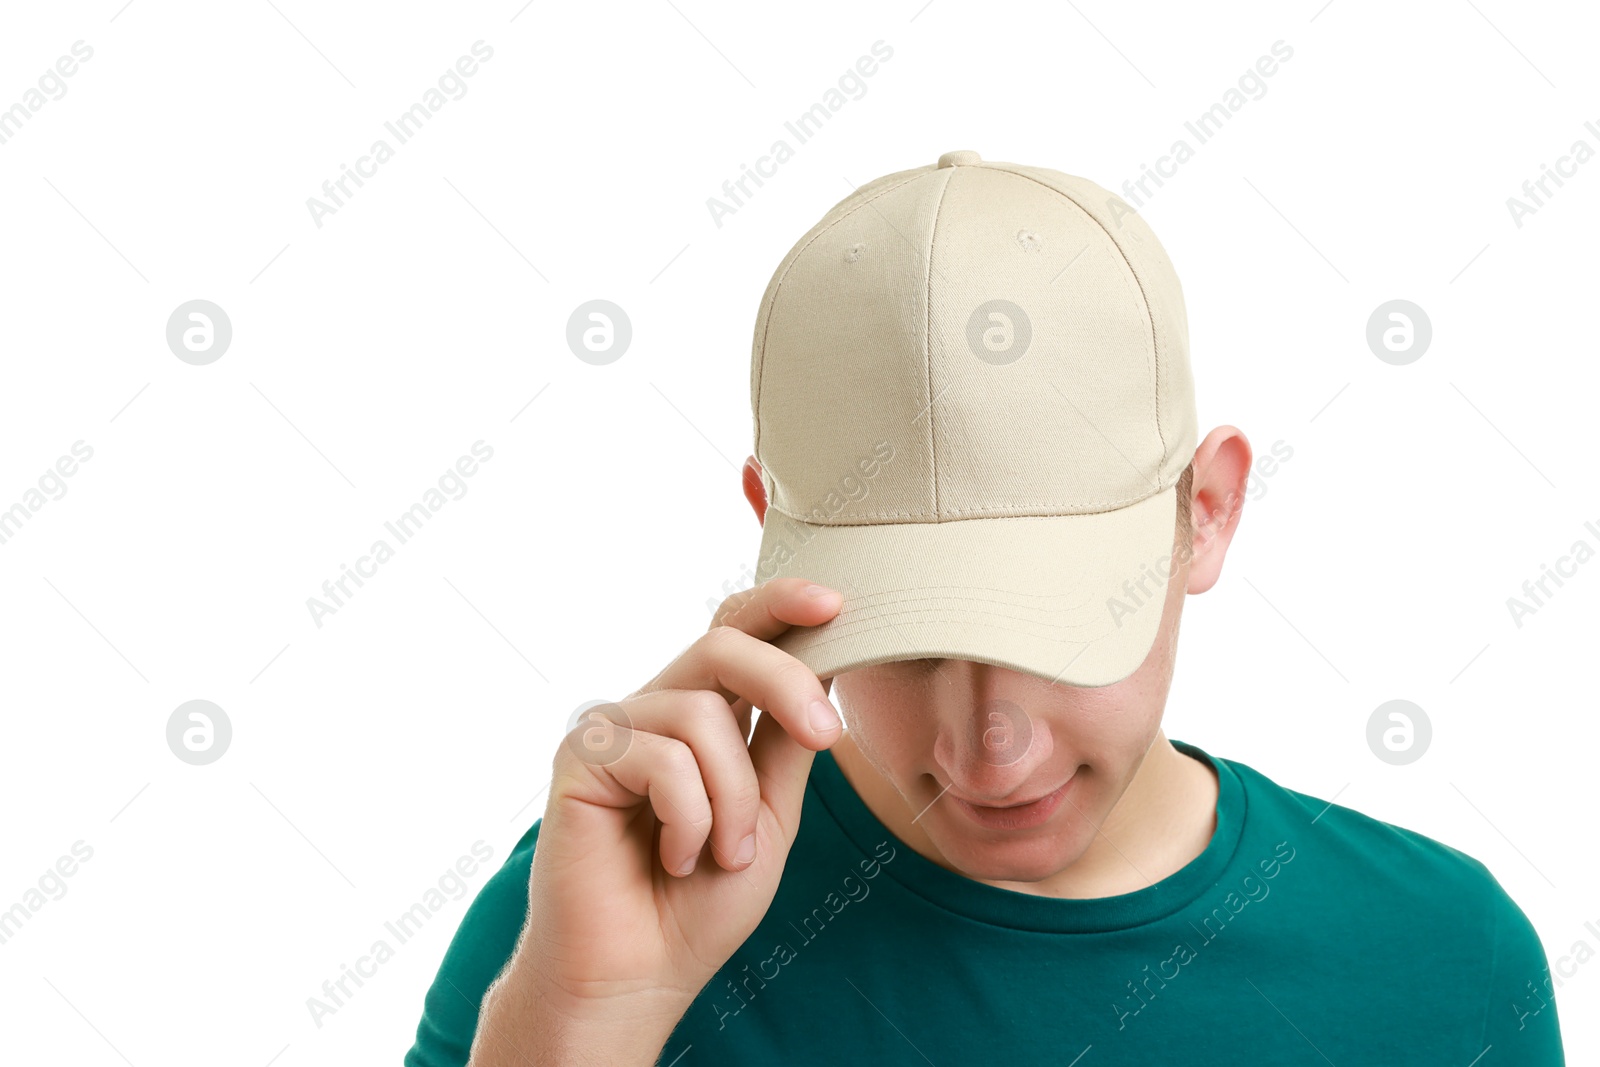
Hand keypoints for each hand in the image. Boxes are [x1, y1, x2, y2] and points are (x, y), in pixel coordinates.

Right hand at [521, 577, 843, 1025]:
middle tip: (826, 737)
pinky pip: (663, 760)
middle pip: (725, 646)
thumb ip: (787, 744)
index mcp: (700, 717)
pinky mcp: (580, 758)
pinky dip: (690, 820)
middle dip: (786, 682)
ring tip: (721, 856)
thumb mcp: (769, 816)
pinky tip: (673, 859)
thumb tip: (827, 671)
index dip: (780, 605)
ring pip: (702, 715)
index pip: (735, 634)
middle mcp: (654, 709)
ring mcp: (615, 730)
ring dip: (734, 800)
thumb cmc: (698, 905)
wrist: (638, 978)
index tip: (836, 603)